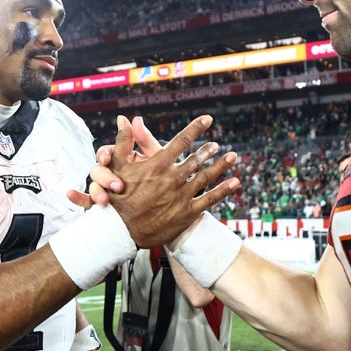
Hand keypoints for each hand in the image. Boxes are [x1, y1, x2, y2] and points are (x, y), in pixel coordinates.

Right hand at [66, 115, 156, 208]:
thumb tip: (135, 119)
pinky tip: (71, 195)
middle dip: (104, 177)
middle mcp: (111, 172)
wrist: (168, 202)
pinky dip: (78, 198)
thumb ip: (145, 139)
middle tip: (117, 186)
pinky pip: (87, 200)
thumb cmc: (163, 175)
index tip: (106, 159)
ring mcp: (106, 188)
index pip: (107, 153)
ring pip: (93, 185)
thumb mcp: (156, 157)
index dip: (104, 154)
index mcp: (121, 159)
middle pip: (97, 169)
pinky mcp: (102, 203)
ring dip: (95, 191)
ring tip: (104, 201)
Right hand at [99, 114, 239, 245]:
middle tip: (215, 145)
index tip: (207, 119)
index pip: (181, 141)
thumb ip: (123, 142)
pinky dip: (224, 190)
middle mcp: (173, 178)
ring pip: (206, 176)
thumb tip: (125, 120)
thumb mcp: (116, 167)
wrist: (121, 231)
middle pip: (196, 159)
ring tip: (231, 156)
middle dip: (208, 151)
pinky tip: (235, 182)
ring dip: (220, 165)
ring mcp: (182, 196)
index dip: (195, 128)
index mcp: (158, 165)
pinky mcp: (187, 213)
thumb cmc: (116, 197)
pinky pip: (210, 199)